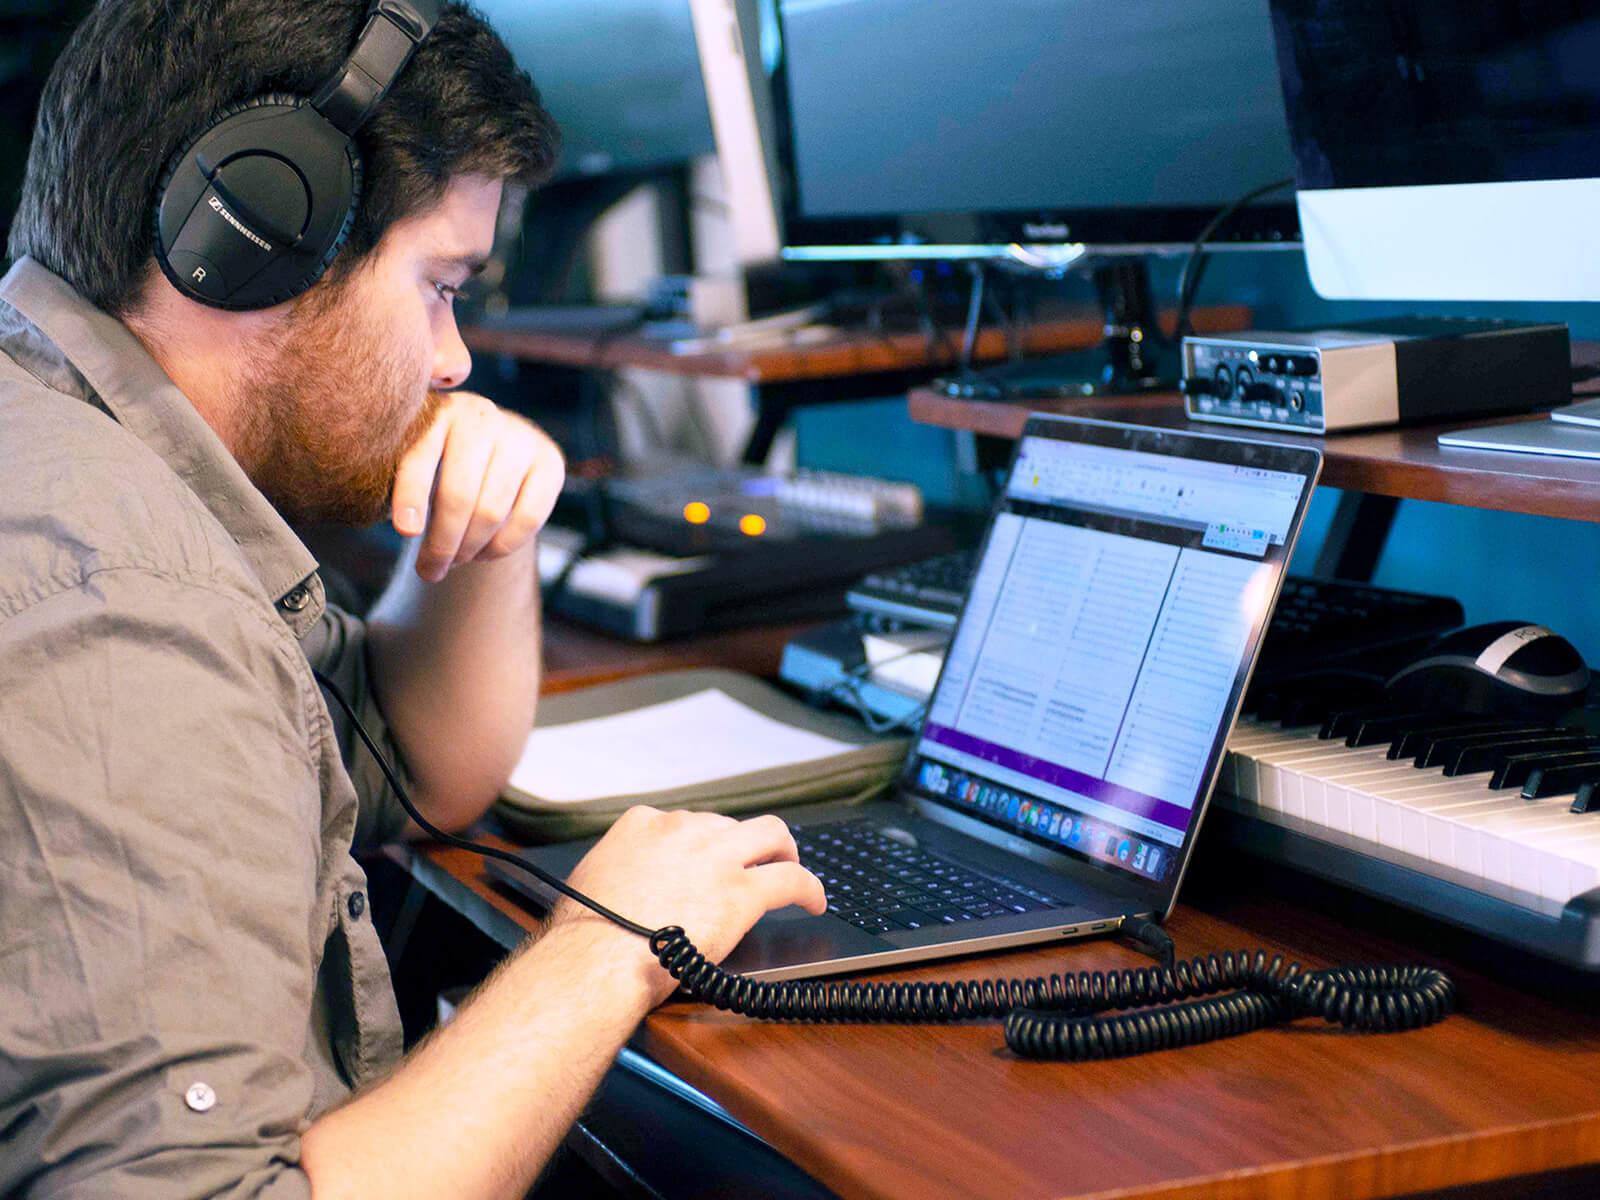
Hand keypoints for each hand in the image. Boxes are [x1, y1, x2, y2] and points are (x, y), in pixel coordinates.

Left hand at [392, 391, 564, 581]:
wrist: (496, 449)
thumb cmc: (443, 463)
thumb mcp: (419, 462)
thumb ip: (406, 484)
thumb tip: (407, 529)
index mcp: (438, 412)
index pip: (420, 458)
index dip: (411, 496)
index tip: (406, 532)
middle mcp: (481, 416)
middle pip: (459, 495)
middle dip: (442, 543)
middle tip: (430, 570)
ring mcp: (520, 436)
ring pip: (491, 512)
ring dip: (470, 549)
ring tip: (456, 561)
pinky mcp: (550, 460)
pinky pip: (528, 518)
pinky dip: (503, 546)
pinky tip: (485, 553)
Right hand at [555, 807, 827, 1005]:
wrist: (594, 961)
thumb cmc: (584, 937)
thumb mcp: (589, 882)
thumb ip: (617, 873)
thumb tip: (620, 890)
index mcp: (642, 824)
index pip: (685, 822)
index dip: (700, 844)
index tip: (705, 861)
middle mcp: (683, 829)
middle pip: (729, 824)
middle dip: (742, 844)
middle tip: (752, 864)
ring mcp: (715, 857)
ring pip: (771, 833)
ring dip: (784, 850)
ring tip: (789, 869)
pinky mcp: (741, 891)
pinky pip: (791, 880)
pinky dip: (810, 888)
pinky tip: (814, 903)